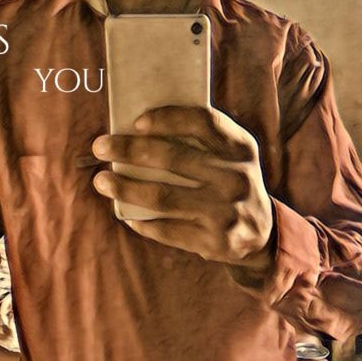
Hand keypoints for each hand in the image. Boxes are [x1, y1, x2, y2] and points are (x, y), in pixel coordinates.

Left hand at [91, 106, 274, 269]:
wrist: (261, 232)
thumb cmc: (228, 180)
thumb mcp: (230, 156)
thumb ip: (200, 140)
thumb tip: (136, 129)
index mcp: (240, 148)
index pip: (202, 122)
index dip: (167, 118)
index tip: (136, 122)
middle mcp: (236, 178)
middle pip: (172, 158)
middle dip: (129, 150)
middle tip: (100, 147)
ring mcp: (226, 212)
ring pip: (163, 197)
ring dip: (125, 187)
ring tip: (101, 181)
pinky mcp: (216, 242)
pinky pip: (168, 230)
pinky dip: (142, 221)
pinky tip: (126, 214)